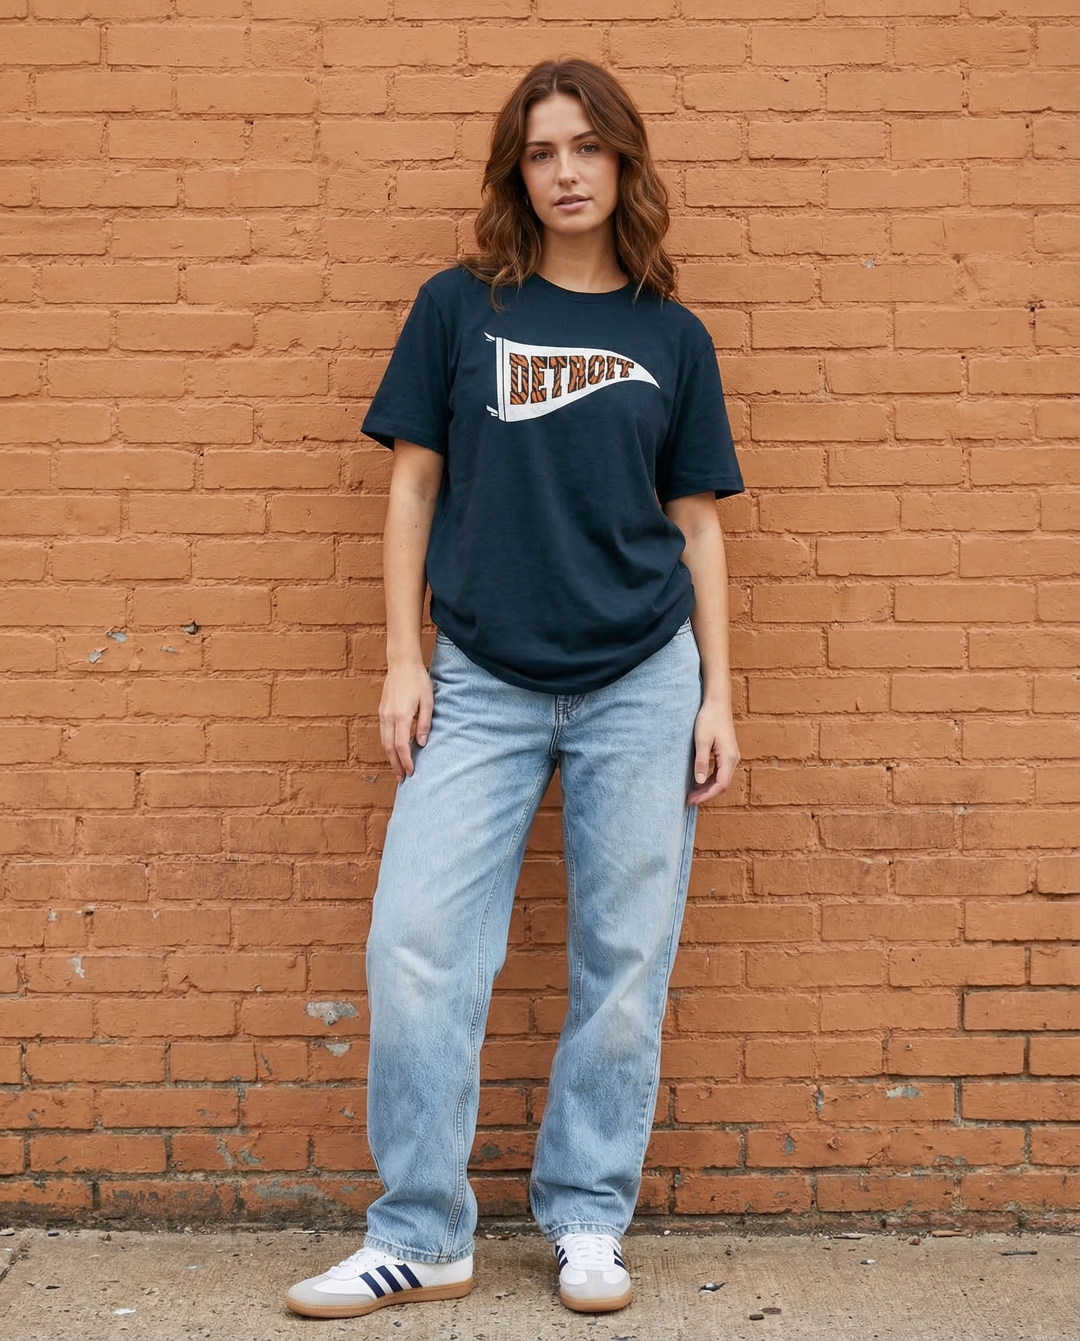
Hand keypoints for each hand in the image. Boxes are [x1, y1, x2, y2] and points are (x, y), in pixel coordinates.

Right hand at [379, 662, 432, 782]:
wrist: (402, 664)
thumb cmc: (418, 680)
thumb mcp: (428, 701)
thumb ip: (424, 723)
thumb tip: (421, 744)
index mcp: (401, 715)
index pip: (401, 745)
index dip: (406, 761)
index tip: (411, 772)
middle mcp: (389, 717)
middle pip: (389, 748)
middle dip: (395, 765)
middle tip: (402, 779)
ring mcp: (383, 714)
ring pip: (384, 742)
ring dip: (390, 757)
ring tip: (397, 769)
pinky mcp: (382, 711)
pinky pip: (383, 733)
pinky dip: (388, 746)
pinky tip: (394, 751)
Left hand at [687, 700, 739, 805]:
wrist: (717, 703)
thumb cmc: (709, 719)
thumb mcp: (702, 741)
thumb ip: (701, 761)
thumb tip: (698, 781)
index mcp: (729, 758)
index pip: (720, 785)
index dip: (706, 795)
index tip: (692, 801)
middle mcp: (733, 759)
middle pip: (721, 784)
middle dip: (706, 794)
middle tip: (689, 800)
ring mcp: (731, 756)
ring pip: (721, 778)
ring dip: (707, 787)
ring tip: (692, 793)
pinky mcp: (726, 752)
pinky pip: (720, 771)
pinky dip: (709, 779)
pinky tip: (698, 780)